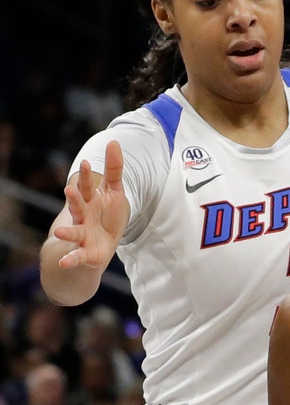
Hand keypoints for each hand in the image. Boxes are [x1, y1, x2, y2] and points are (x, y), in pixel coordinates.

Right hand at [53, 140, 128, 268]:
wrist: (100, 244)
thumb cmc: (107, 215)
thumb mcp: (115, 192)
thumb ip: (114, 169)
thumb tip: (114, 141)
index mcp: (90, 201)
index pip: (87, 187)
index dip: (85, 176)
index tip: (85, 163)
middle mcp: (83, 216)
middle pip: (78, 207)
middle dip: (74, 199)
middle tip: (69, 189)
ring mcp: (83, 234)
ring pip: (74, 232)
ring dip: (67, 232)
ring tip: (59, 232)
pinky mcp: (87, 253)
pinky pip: (78, 257)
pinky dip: (71, 259)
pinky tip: (64, 263)